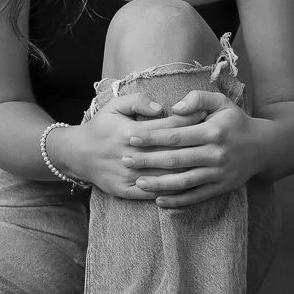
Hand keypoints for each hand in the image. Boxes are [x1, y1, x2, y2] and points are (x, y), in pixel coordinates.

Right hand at [72, 92, 206, 199]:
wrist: (77, 155)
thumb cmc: (101, 127)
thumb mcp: (114, 106)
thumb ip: (137, 101)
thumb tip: (161, 107)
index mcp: (130, 132)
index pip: (167, 126)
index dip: (188, 120)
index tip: (206, 114)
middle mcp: (131, 155)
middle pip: (171, 150)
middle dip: (194, 143)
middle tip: (215, 137)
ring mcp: (129, 175)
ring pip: (165, 174)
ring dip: (188, 168)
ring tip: (207, 159)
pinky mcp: (126, 190)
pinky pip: (154, 192)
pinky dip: (172, 189)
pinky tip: (189, 183)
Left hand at [120, 90, 261, 207]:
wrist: (264, 147)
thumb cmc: (235, 121)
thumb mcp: (221, 102)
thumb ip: (197, 99)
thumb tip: (174, 108)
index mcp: (212, 131)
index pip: (176, 135)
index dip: (152, 137)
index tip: (132, 138)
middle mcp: (216, 153)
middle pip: (176, 159)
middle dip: (148, 161)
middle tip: (126, 160)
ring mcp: (219, 173)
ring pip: (184, 181)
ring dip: (159, 184)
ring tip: (138, 182)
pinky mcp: (221, 187)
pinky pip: (196, 196)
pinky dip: (177, 201)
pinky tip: (159, 200)